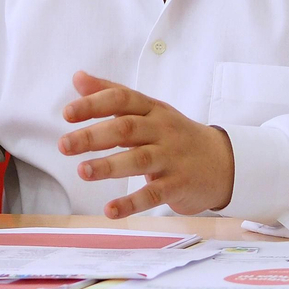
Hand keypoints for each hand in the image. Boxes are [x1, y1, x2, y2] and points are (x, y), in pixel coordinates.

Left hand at [58, 70, 234, 217]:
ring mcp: (172, 158)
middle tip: (64, 145)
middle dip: (93, 136)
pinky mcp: (179, 185)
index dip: (94, 104)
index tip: (66, 114)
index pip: (121, 99)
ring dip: (108, 166)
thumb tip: (77, 78)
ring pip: (139, 159)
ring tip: (82, 171)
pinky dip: (131, 203)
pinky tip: (110, 210)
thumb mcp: (149, 110)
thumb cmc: (175, 135)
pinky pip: (154, 194)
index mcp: (152, 109)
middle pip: (126, 128)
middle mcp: (162, 130)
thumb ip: (112, 94)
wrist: (225, 163)